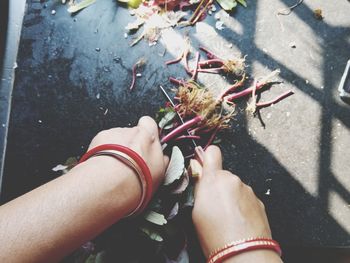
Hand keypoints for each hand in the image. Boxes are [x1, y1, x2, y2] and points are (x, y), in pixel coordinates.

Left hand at [87, 116, 167, 192]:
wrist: (112, 183)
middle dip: (130, 145)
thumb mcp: (159, 173)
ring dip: (116, 149)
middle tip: (129, 162)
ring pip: (116, 138)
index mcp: (150, 136)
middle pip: (131, 133)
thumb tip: (164, 157)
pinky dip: (103, 151)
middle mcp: (132, 131)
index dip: (146, 132)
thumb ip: (162, 159)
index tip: (145, 144)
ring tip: (115, 168)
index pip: (149, 123)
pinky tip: (104, 165)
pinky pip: (103, 141)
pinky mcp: (101, 136)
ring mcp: (116, 133)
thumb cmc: (138, 179)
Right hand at [192, 146, 280, 262]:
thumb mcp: (196, 211)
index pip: (212, 152)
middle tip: (213, 206)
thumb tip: (199, 173)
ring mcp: (247, 190)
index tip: (205, 168)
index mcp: (214, 179)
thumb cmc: (214, 235)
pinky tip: (238, 222)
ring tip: (227, 218)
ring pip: (235, 188)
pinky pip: (245, 198)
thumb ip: (199, 188)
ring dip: (230, 197)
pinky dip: (241, 206)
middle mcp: (233, 179)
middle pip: (223, 175)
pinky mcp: (259, 201)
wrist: (244, 253)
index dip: (208, 158)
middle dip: (218, 186)